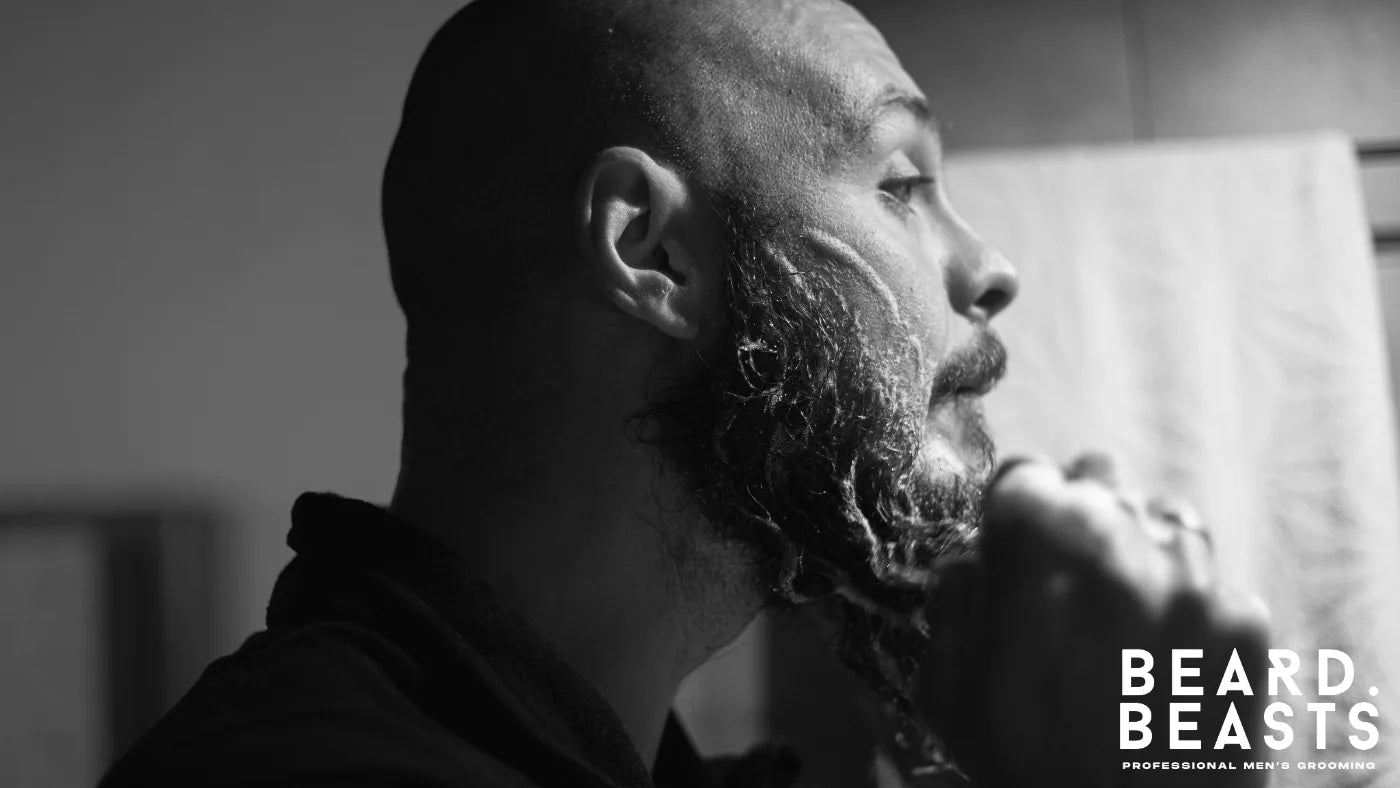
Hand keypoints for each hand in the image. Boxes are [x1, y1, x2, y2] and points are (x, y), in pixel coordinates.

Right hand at [917, 455, 1270, 786]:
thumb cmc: (1031, 774)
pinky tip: (1164, 651)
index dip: (1012, 504)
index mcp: (1037, 558)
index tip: (1011, 534)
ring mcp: (1194, 582)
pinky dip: (1188, 601)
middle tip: (1063, 573)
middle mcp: (1121, 549)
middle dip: (1073, 515)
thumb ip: (951, 609)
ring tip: (1120, 607)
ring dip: (1135, 546)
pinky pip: (1212, 578)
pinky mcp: (1247, 622)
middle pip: (1098, 478)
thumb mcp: (950, 697)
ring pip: (1162, 516)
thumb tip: (970, 560)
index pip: (1025, 473)